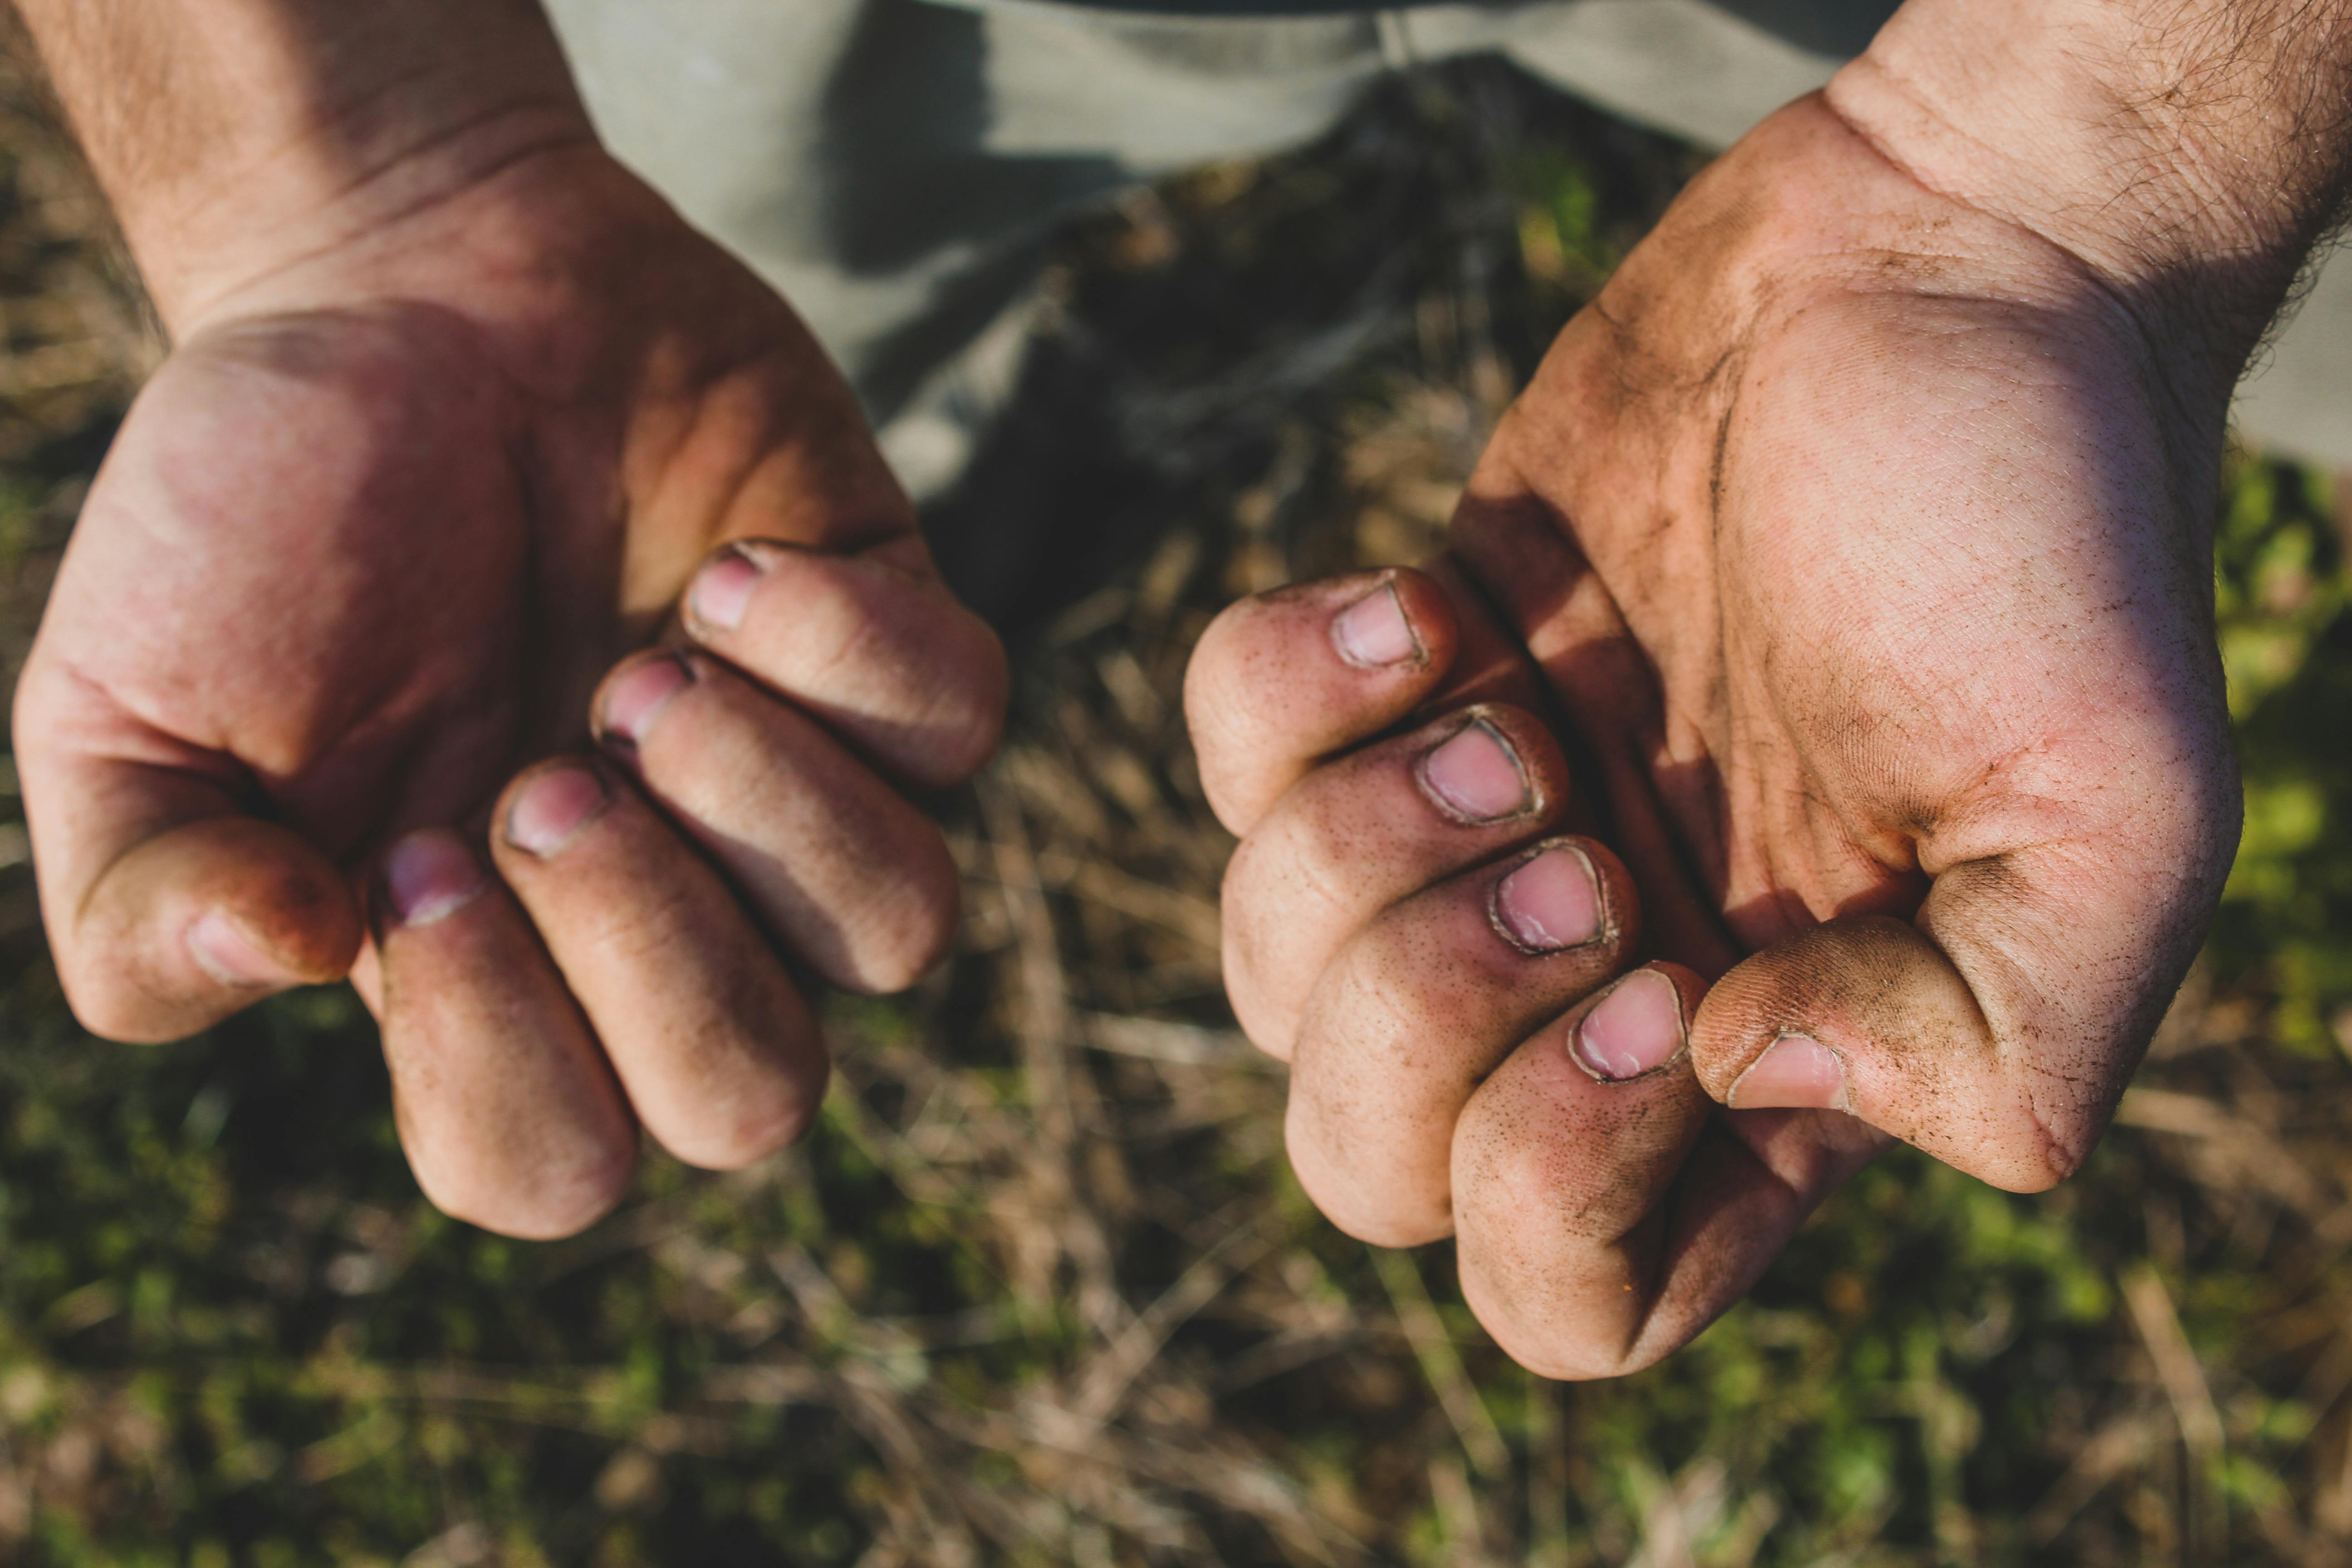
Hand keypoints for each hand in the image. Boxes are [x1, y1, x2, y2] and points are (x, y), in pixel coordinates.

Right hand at [13, 141, 1005, 1237]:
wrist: (393, 290)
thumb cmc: (257, 515)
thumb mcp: (120, 715)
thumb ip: (146, 902)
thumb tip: (289, 962)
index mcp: (488, 974)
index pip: (553, 1164)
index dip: (503, 1058)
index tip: (419, 857)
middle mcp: (669, 910)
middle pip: (753, 1098)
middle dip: (656, 951)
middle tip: (549, 774)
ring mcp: (795, 786)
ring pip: (901, 931)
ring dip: (769, 810)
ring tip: (645, 668)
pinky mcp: (890, 647)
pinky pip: (962, 729)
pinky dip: (853, 657)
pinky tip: (731, 573)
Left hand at [1190, 90, 2245, 1375]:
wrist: (1944, 269)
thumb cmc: (2041, 533)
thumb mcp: (2113, 816)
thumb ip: (1997, 1048)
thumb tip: (1733, 1069)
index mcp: (1765, 1064)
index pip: (1566, 1299)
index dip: (1556, 1183)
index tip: (1653, 975)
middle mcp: (1598, 977)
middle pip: (1367, 1168)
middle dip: (1420, 1016)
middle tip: (1565, 837)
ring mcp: (1477, 834)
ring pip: (1266, 981)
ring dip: (1353, 851)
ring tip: (1502, 711)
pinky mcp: (1395, 684)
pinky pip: (1222, 766)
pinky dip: (1284, 694)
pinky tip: (1427, 610)